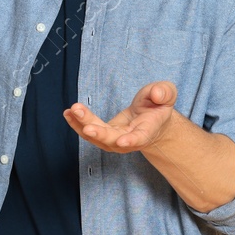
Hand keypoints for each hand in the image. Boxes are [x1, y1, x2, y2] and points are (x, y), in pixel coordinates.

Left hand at [63, 81, 180, 152]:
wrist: (152, 119)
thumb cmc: (159, 106)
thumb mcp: (167, 94)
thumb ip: (164, 93)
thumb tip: (156, 94)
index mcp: (147, 130)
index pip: (140, 138)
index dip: (132, 140)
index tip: (122, 141)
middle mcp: (129, 139)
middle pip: (112, 140)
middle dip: (100, 133)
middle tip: (87, 127)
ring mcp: (115, 139)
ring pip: (97, 137)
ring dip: (83, 125)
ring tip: (72, 111)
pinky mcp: (104, 134)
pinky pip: (89, 131)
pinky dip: (77, 123)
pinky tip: (67, 113)